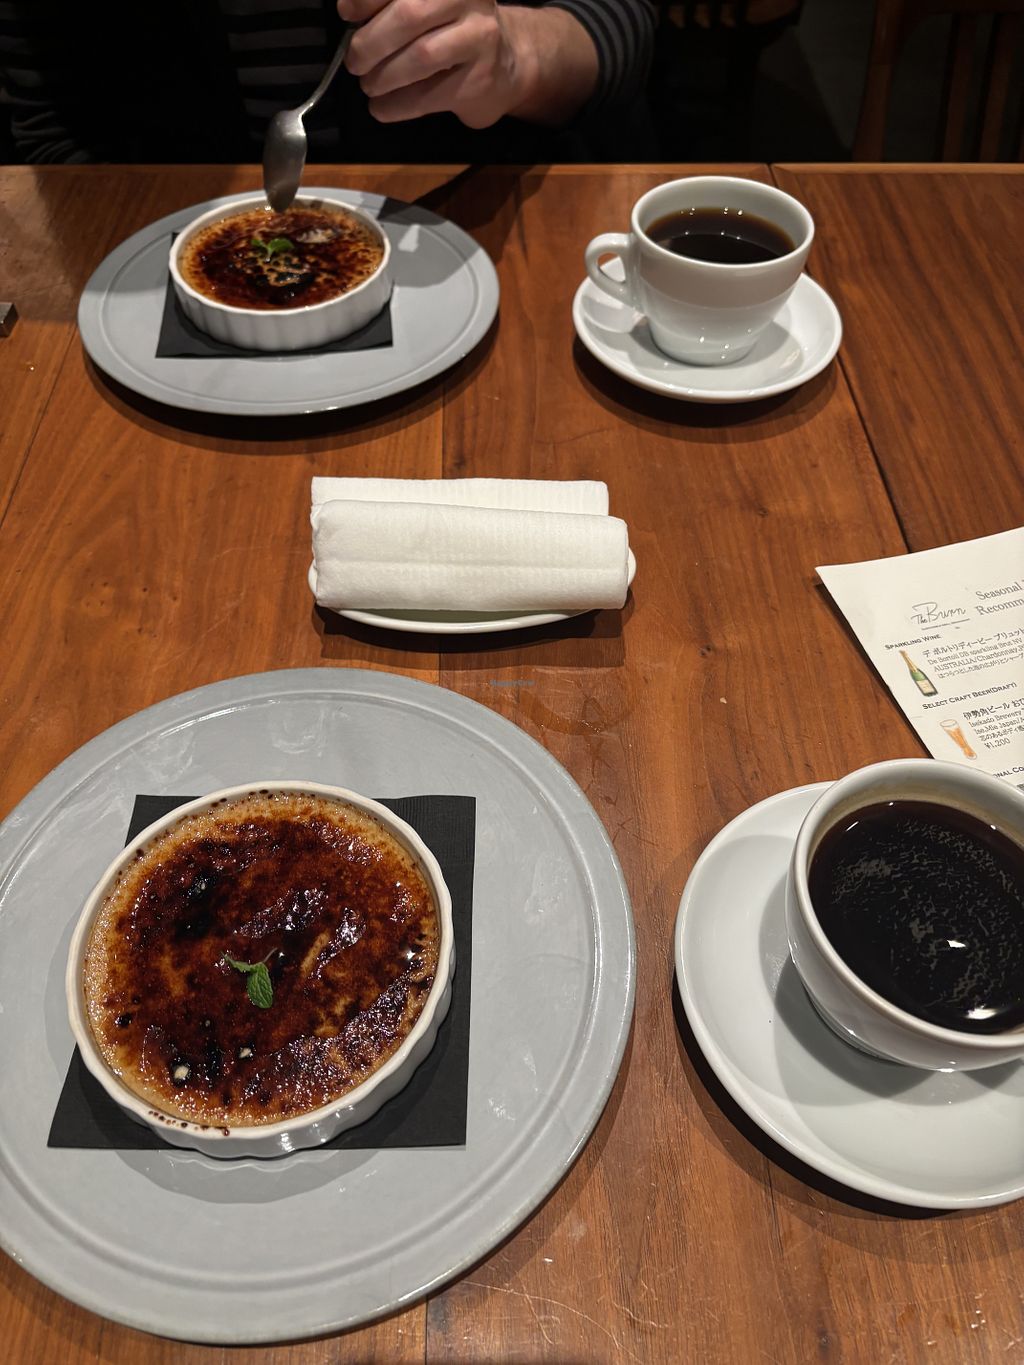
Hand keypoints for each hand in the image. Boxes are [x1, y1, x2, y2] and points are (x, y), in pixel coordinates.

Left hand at [337, 0, 597, 127]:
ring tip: (368, 85)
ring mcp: (480, 39)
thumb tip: (348, 10)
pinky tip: (382, 107)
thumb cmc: (452, 29)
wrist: (505, 64)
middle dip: (371, 41)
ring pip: (421, 57)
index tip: (346, 12)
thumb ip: (391, 4)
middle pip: (410, 15)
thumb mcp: (425, 4)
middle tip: (354, 61)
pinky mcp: (480, 80)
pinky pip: (430, 95)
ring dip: (384, 76)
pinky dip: (397, 105)